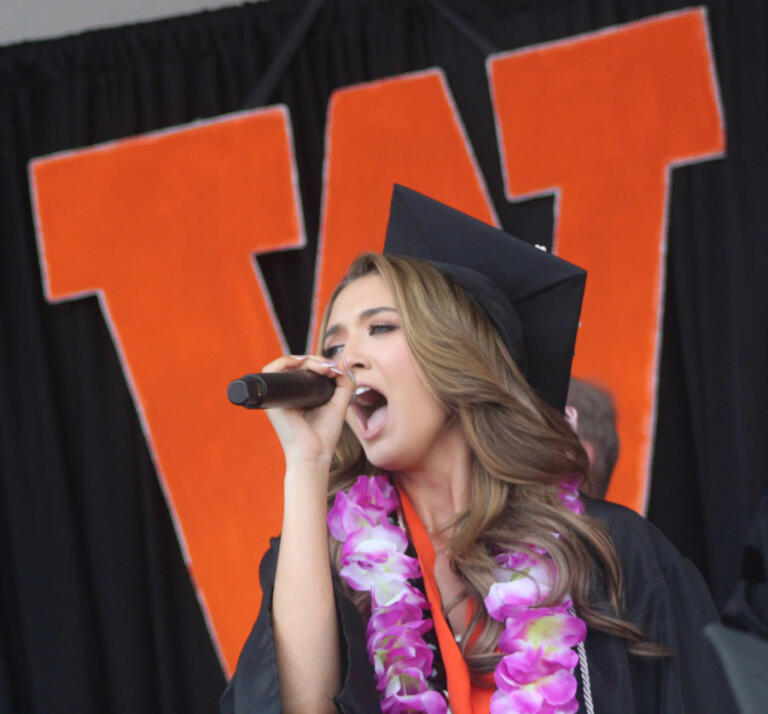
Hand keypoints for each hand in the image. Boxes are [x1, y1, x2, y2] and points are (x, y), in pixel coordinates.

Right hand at [261, 354, 353, 473]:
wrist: (314, 454)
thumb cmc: (324, 435)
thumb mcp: (339, 404)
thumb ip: (344, 384)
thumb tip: (342, 361)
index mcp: (299, 394)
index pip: (305, 369)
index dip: (319, 363)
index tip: (335, 370)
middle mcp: (286, 393)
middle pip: (296, 364)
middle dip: (316, 360)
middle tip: (331, 368)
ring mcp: (277, 395)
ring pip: (286, 363)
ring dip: (306, 359)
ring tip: (323, 368)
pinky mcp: (271, 398)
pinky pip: (271, 370)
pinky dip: (286, 361)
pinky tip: (303, 363)